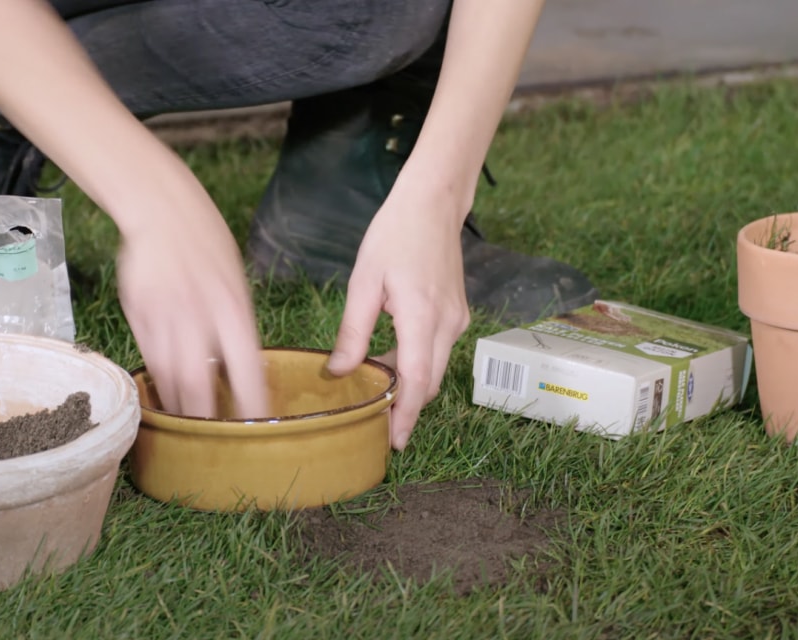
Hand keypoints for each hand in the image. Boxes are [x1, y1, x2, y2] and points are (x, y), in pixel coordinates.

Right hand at [115, 193, 268, 419]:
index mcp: (232, 309)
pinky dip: (158, 385)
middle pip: (200, 384)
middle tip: (216, 444)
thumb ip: (236, 327)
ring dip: (180, 408)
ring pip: (169, 379)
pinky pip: (149, 362)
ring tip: (190, 429)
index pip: (246, 370)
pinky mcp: (138, 317)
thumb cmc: (209, 246)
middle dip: (208, 419)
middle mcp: (197, 318)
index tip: (260, 427)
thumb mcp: (236, 284)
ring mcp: (163, 319)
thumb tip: (242, 370)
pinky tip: (165, 400)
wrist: (164, 212)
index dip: (252, 404)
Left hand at [326, 181, 470, 449]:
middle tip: (376, 426)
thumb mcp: (363, 283)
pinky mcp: (457, 313)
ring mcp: (457, 319)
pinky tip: (390, 363)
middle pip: (428, 382)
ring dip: (408, 385)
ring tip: (376, 393)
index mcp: (423, 317)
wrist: (434, 203)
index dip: (404, 415)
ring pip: (434, 368)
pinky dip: (416, 365)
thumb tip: (339, 372)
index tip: (393, 442)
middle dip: (405, 408)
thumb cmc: (394, 235)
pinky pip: (437, 351)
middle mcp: (447, 324)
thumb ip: (353, 332)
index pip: (416, 381)